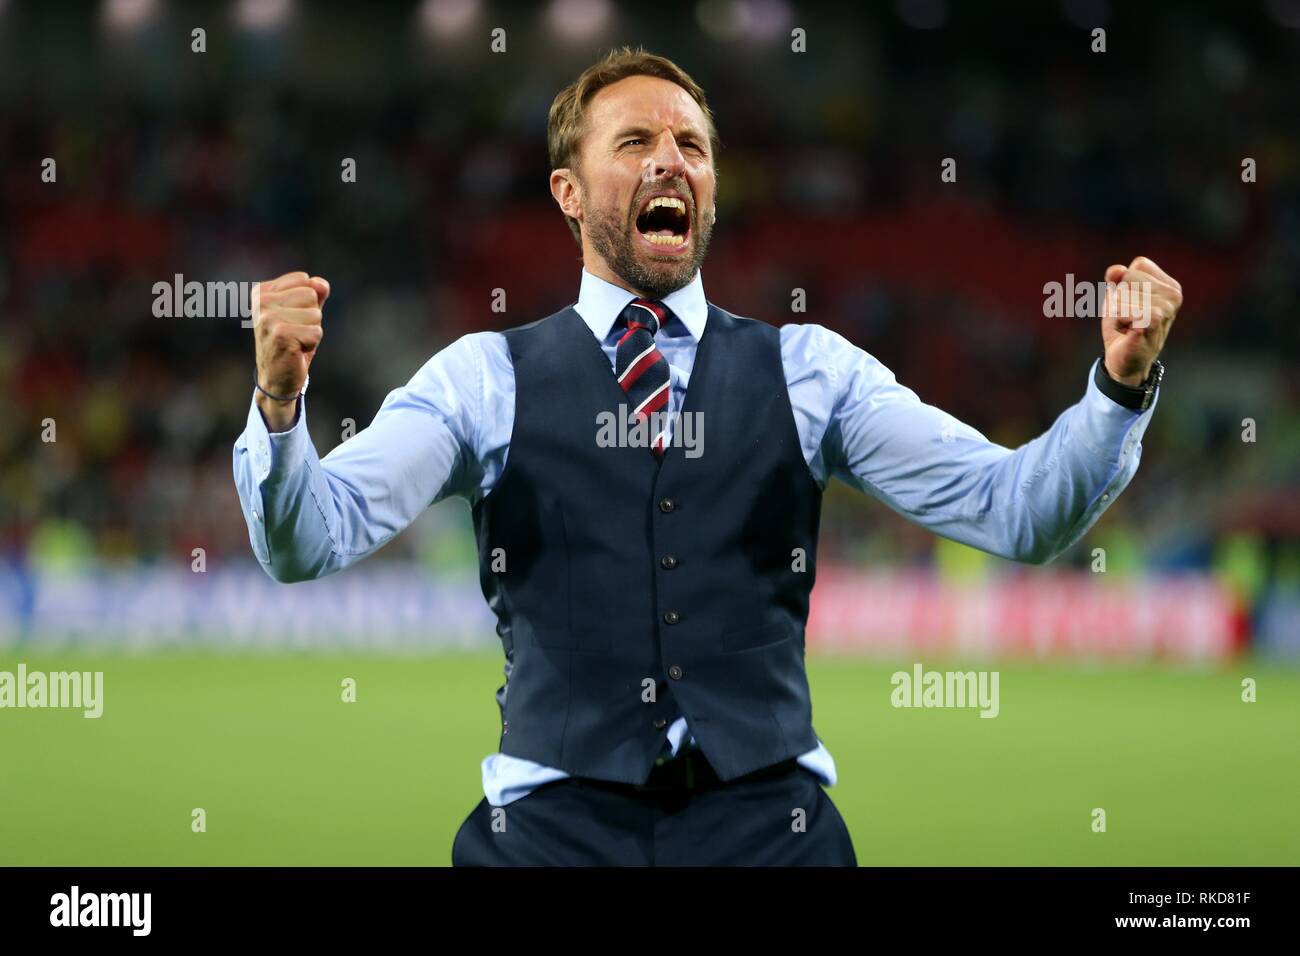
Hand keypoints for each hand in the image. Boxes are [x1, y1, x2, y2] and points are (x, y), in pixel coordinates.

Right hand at [252, 272, 329, 430]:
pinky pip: (316, 332)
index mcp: (263, 292)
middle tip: (295, 332)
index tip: (292, 318)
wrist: (276, 378)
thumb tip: (321, 283)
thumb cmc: (292, 342)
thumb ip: (314, 294)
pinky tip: (295, 350)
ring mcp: (268, 318)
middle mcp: (261, 302)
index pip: (305, 280)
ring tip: (295, 341)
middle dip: (311, 316)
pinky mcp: (280, 335)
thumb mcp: (303, 313)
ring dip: (311, 331)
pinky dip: (311, 344)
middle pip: (311, 295)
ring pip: (315, 314)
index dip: (308, 302)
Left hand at [1100, 256, 1181, 385]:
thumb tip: (1115, 270)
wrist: (1125, 361)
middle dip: (1118, 298)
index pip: (1139, 265)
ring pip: (1122, 294)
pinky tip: (1127, 331)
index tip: (1130, 304)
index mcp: (1170, 286)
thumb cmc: (1123, 327)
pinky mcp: (1154, 320)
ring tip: (1127, 325)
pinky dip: (1116, 319)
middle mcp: (1173, 295)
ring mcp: (1166, 308)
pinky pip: (1121, 309)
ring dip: (1116, 312)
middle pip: (1127, 278)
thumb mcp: (1116, 297)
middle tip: (1127, 318)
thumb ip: (1116, 279)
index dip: (1124, 283)